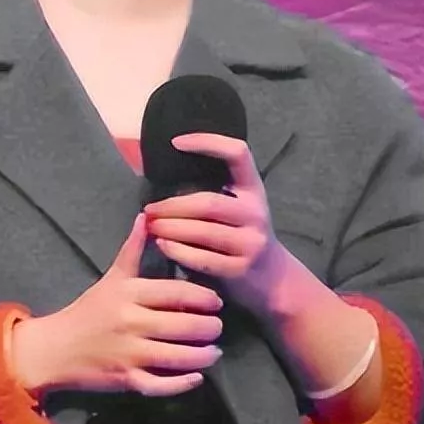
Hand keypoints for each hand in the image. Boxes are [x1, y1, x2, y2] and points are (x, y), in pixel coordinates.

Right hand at [10, 213, 223, 397]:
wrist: (56, 348)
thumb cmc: (88, 310)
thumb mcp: (112, 277)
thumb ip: (132, 250)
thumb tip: (146, 217)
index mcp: (129, 293)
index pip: (176, 293)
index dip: (202, 297)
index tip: (216, 301)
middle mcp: (130, 322)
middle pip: (182, 325)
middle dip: (208, 327)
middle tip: (218, 326)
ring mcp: (129, 354)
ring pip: (176, 356)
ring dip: (202, 355)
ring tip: (214, 351)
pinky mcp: (126, 380)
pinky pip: (160, 384)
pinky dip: (182, 383)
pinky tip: (197, 376)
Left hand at [143, 133, 286, 312]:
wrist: (274, 280)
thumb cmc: (244, 236)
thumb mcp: (240, 208)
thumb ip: (215, 191)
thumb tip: (167, 171)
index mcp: (253, 190)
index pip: (238, 153)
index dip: (208, 142)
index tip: (176, 142)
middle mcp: (255, 213)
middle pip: (208, 203)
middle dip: (173, 205)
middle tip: (149, 209)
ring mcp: (251, 242)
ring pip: (203, 231)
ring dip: (171, 228)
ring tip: (150, 226)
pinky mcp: (240, 270)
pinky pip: (203, 259)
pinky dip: (178, 252)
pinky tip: (163, 245)